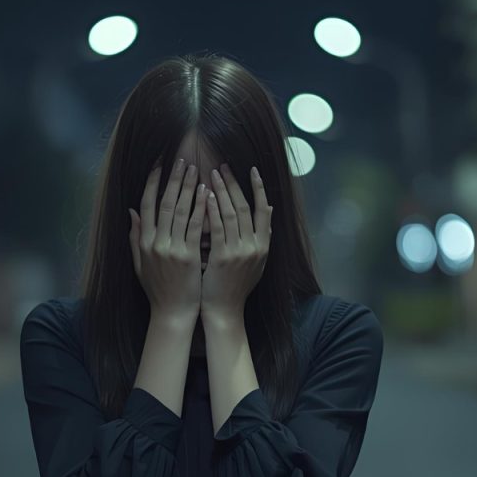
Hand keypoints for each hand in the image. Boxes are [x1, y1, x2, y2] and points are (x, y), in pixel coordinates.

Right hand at [128, 157, 208, 321]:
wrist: (172, 313)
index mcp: (144, 242)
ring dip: (187, 187)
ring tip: (194, 168)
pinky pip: (195, 227)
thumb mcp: (140, 263)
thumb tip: (131, 211)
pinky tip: (207, 193)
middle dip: (173, 178)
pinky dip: (200, 208)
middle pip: (163, 203)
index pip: (147, 204)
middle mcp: (155, 243)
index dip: (152, 182)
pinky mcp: (188, 257)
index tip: (159, 164)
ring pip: (179, 211)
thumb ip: (135, 237)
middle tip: (181, 159)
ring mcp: (171, 249)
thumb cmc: (158, 289)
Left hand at [200, 163, 271, 322]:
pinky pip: (218, 229)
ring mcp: (240, 253)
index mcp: (264, 246)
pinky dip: (214, 210)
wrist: (225, 311)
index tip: (252, 170)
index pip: (263, 210)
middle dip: (235, 184)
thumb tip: (269, 210)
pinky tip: (207, 196)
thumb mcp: (257, 262)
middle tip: (224, 165)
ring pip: (232, 214)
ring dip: (222, 191)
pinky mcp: (223, 258)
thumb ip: (262, 237)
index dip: (259, 188)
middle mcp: (255, 247)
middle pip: (245, 207)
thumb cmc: (235, 286)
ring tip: (212, 173)